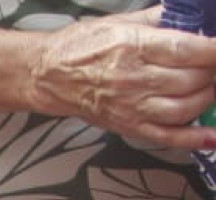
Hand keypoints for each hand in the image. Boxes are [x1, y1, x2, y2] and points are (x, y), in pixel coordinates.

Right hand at [31, 8, 215, 149]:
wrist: (47, 76)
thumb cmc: (82, 46)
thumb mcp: (122, 21)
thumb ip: (160, 18)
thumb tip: (194, 14)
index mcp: (135, 47)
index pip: (189, 50)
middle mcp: (135, 79)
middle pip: (192, 80)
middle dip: (213, 72)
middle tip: (213, 66)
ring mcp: (132, 106)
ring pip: (186, 108)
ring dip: (208, 97)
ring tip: (210, 86)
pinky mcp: (128, 126)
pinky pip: (167, 136)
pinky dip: (195, 139)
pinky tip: (212, 135)